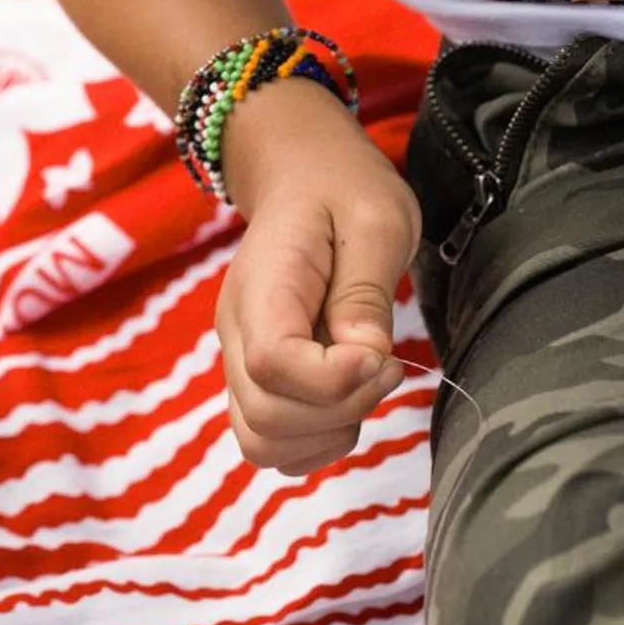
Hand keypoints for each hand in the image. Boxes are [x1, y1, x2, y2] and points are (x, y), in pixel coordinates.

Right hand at [215, 78, 418, 475]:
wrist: (300, 179)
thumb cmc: (343, 193)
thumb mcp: (376, 221)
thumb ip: (366, 291)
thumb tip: (365, 357)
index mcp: (262, 290)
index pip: (275, 364)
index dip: (335, 378)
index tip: (383, 355)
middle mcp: (237, 335)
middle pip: (264, 416)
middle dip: (340, 409)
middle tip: (386, 368)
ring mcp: (239, 364)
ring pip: (259, 443)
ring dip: (324, 434)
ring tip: (364, 388)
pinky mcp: (254, 383)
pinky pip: (267, 444)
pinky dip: (312, 445)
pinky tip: (345, 406)